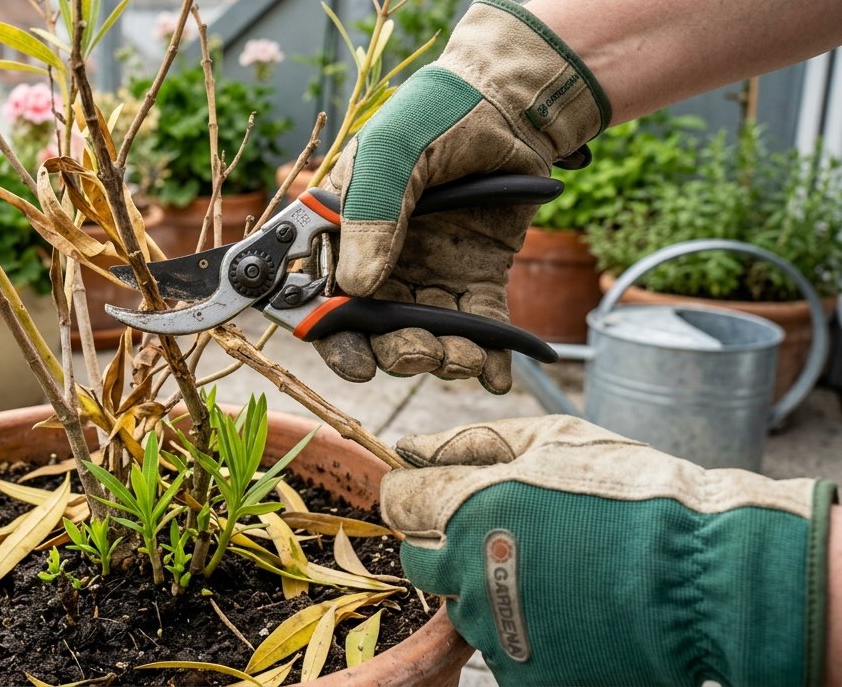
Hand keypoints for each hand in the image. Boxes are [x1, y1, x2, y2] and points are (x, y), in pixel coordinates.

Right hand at [314, 0, 608, 391]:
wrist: (512, 103)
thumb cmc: (437, 116)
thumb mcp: (394, 156)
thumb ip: (373, 217)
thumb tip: (357, 289)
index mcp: (343, 233)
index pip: (321, 296)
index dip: (331, 335)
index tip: (355, 360)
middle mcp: (380, 261)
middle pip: (373, 330)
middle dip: (394, 353)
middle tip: (420, 351)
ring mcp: (429, 273)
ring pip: (426, 335)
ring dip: (441, 358)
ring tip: (464, 357)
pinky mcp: (477, 278)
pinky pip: (477, 328)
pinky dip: (487, 358)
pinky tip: (495, 373)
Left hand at [379, 415, 836, 685]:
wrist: (706, 578)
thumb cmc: (633, 494)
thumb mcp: (553, 440)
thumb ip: (468, 440)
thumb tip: (409, 445)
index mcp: (466, 507)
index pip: (397, 502)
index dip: (418, 491)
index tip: (444, 491)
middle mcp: (467, 571)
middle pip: (419, 556)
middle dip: (446, 539)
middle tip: (505, 530)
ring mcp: (495, 629)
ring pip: (461, 602)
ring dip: (488, 584)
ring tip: (553, 569)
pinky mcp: (523, 675)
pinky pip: (501, 647)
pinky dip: (523, 628)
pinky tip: (566, 607)